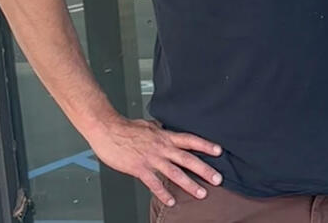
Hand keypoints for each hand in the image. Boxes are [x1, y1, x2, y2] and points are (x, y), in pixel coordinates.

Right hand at [86, 115, 223, 206]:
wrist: (107, 130)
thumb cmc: (126, 127)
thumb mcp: (150, 125)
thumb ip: (161, 131)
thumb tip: (167, 130)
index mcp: (165, 136)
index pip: (190, 140)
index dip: (206, 145)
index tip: (219, 151)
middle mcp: (162, 148)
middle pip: (188, 159)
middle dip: (204, 170)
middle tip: (217, 179)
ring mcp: (152, 159)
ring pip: (175, 173)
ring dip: (189, 184)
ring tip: (201, 193)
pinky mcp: (139, 168)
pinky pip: (154, 183)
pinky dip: (162, 193)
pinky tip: (170, 201)